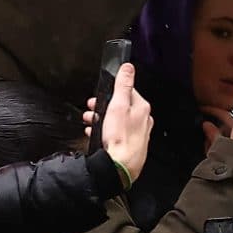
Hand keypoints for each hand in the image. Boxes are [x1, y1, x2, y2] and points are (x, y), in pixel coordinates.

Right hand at [86, 63, 151, 184]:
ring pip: (115, 119)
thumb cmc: (121, 137)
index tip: (100, 95)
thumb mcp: (119, 105)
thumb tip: (128, 67)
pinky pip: (114, 132)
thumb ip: (123, 85)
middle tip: (90, 108)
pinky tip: (95, 133)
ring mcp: (137, 132)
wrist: (120, 165)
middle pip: (120, 105)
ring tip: (89, 121)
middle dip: (102, 105)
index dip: (111, 91)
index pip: (127, 91)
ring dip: (100, 117)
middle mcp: (143, 120)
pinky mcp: (129, 143)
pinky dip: (103, 130)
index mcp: (142, 108)